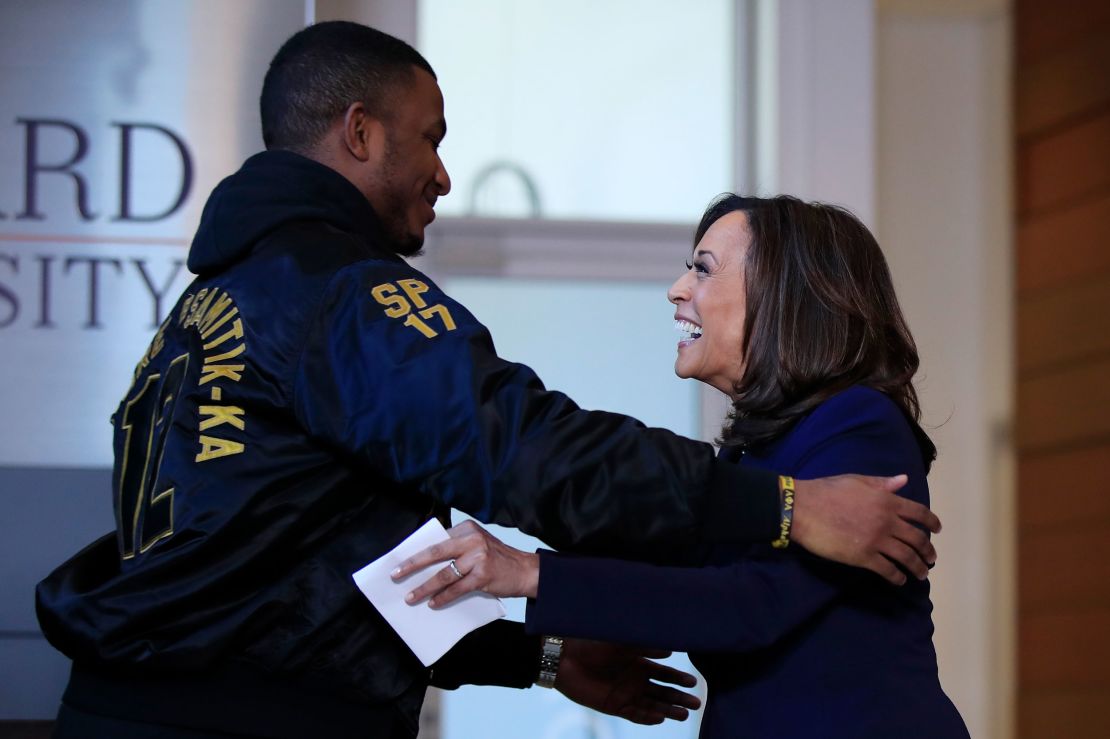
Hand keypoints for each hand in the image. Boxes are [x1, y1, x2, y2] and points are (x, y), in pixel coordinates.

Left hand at [392, 520, 538, 606]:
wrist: (526, 570)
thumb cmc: (498, 559)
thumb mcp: (477, 545)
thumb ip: (456, 549)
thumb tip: (425, 564)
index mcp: (467, 528)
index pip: (436, 540)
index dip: (417, 552)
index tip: (401, 562)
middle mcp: (472, 539)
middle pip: (435, 552)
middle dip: (412, 565)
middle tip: (396, 575)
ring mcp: (478, 557)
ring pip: (444, 574)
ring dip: (425, 587)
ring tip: (411, 597)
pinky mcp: (483, 575)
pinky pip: (457, 588)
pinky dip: (443, 597)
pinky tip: (434, 603)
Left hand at [556, 638, 700, 724]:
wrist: (567, 659)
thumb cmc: (593, 645)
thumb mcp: (622, 642)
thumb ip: (644, 646)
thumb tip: (670, 649)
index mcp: (638, 664)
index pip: (664, 674)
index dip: (678, 678)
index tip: (694, 681)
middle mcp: (635, 680)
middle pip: (663, 692)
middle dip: (679, 697)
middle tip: (698, 703)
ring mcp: (626, 694)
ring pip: (653, 705)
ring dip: (668, 710)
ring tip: (685, 714)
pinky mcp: (614, 706)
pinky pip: (635, 715)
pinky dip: (648, 718)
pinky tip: (660, 718)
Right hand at [791, 474, 940, 584]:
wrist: (803, 508)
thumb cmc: (827, 491)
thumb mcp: (857, 481)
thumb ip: (882, 483)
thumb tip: (904, 480)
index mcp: (887, 500)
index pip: (919, 513)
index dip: (932, 522)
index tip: (937, 530)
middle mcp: (887, 521)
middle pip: (917, 539)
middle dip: (928, 551)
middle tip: (931, 558)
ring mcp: (876, 540)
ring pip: (907, 557)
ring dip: (918, 567)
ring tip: (922, 573)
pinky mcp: (863, 557)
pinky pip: (888, 570)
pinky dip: (897, 577)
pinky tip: (899, 580)